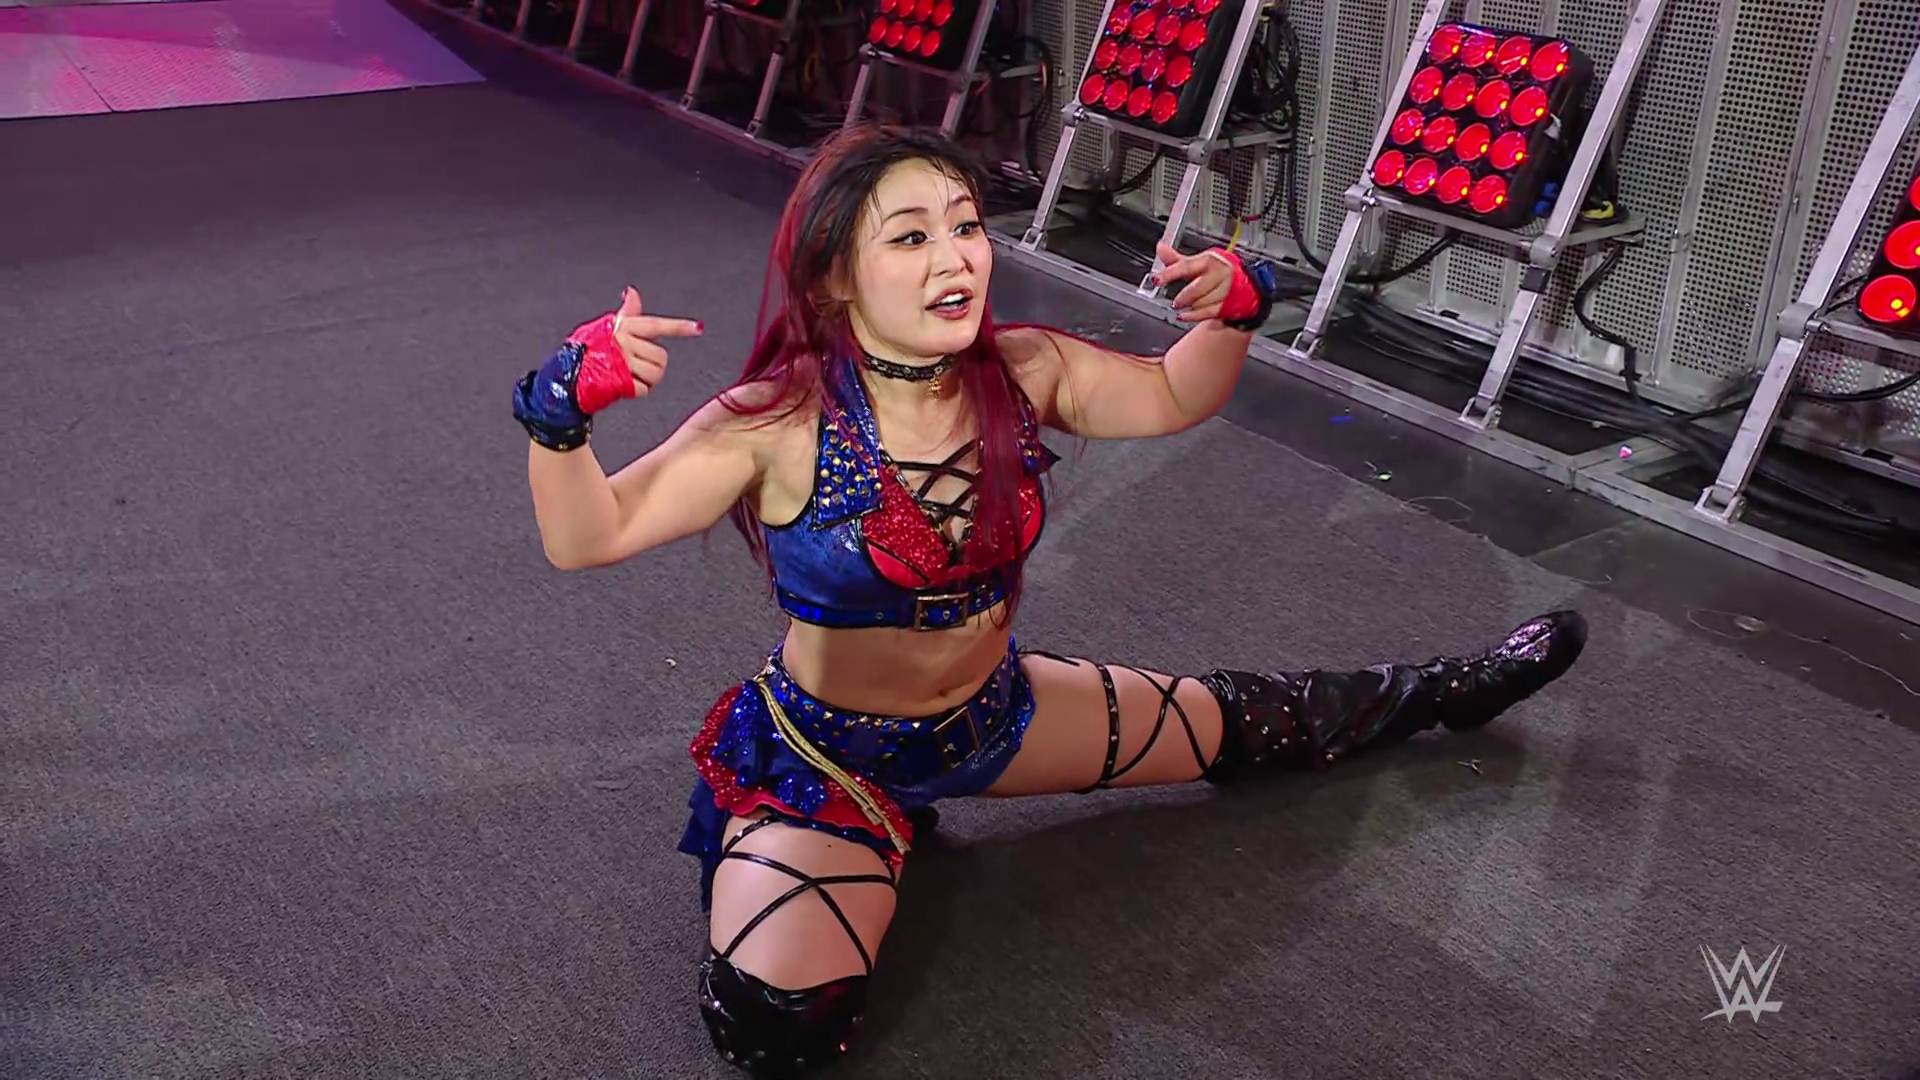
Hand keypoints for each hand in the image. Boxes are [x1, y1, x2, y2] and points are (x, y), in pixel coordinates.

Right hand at [512, 287, 703, 451]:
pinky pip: (643, 390)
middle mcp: (624, 342)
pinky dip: (635, 392)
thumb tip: (633, 292)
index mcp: (623, 327)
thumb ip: (626, 315)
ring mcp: (622, 362)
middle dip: (653, 366)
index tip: (697, 328)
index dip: (678, 327)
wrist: (565, 376)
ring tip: (628, 376)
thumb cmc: (585, 351)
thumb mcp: (605, 328)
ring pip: (656, 374)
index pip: (656, 325)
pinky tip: (622, 386)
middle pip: (661, 357)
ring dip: (646, 380)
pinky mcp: (619, 381)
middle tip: (635, 368)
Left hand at [1151, 241, 1238, 322]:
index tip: (1156, 280)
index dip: (1169, 274)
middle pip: (1195, 289)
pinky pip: (1207, 313)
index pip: (1186, 266)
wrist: (1243, 284)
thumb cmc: (1216, 272)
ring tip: (1186, 305)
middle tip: (1176, 301)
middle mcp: (1219, 273)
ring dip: (1190, 306)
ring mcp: (1226, 289)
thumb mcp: (1197, 262)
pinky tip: (1185, 315)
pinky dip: (1193, 316)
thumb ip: (1176, 259)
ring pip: (1201, 302)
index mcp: (1209, 260)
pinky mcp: (1228, 304)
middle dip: (1183, 297)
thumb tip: (1160, 247)